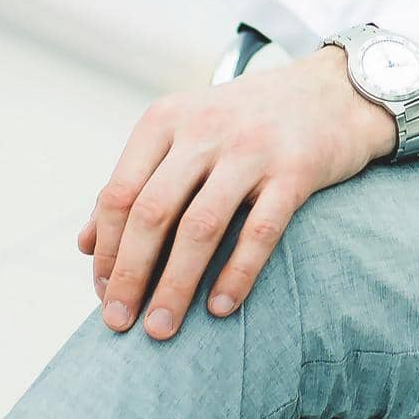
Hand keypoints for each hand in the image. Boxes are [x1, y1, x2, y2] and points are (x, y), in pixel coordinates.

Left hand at [74, 45, 392, 339]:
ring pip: (200, 226)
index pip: (119, 193)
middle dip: (130, 276)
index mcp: (169, 118)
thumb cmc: (249, 120)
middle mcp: (206, 129)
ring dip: (174, 285)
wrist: (334, 89)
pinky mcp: (295, 169)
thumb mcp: (186, 133)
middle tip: (119, 323)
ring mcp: (252, 148)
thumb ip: (137, 181)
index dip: (106, 251)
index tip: (103, 294)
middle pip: (152, 212)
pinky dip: (237, 274)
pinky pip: (260, 230)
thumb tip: (84, 245)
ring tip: (161, 329)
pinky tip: (220, 307)